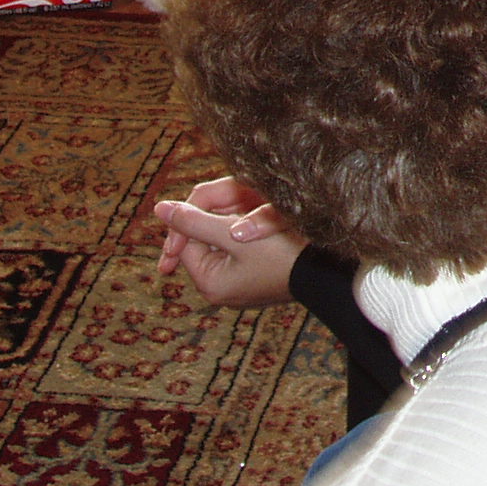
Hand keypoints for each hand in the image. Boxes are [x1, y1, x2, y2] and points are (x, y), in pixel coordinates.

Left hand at [154, 176, 304, 308]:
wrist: (327, 274)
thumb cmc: (280, 255)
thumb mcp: (232, 233)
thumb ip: (194, 220)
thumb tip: (159, 209)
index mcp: (208, 281)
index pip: (184, 238)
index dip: (196, 212)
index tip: (221, 199)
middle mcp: (219, 287)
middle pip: (206, 236)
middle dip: (223, 214)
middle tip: (249, 201)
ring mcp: (239, 283)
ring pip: (226, 235)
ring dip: (240, 218)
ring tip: (266, 215)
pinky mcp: (257, 276)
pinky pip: (244, 244)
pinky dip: (254, 230)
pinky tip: (273, 226)